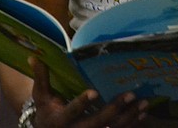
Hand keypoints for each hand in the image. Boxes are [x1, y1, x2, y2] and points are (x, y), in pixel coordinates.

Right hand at [29, 57, 148, 126]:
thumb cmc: (46, 110)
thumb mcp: (40, 95)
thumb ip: (41, 77)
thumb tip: (34, 56)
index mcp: (60, 119)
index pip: (71, 111)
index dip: (82, 103)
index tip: (94, 92)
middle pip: (96, 123)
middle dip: (114, 109)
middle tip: (130, 95)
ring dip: (128, 117)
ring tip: (143, 103)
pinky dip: (131, 125)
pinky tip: (142, 115)